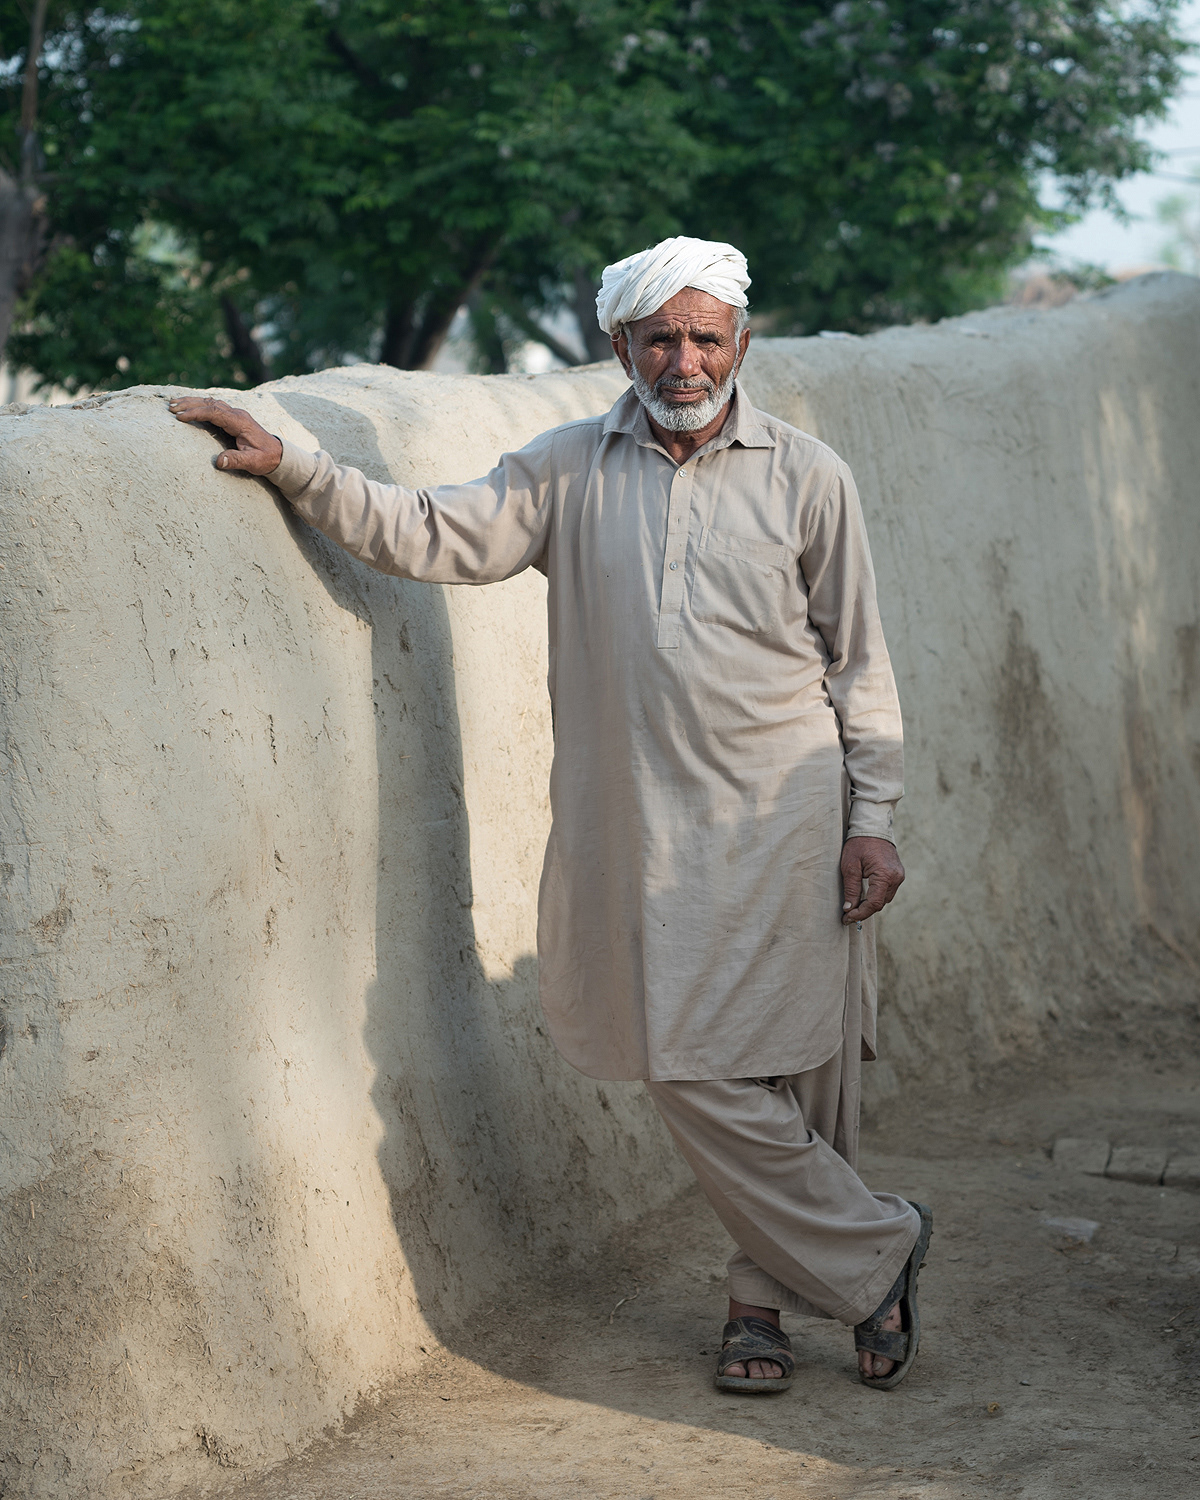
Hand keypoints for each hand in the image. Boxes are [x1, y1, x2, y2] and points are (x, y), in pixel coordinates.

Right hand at [168, 396, 283, 475]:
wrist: (278, 454)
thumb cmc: (265, 458)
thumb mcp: (253, 463)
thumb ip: (237, 460)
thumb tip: (219, 461)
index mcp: (240, 421)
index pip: (214, 412)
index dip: (196, 413)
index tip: (180, 417)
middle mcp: (237, 414)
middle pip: (210, 403)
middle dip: (189, 404)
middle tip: (171, 407)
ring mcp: (235, 413)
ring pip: (211, 402)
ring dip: (192, 402)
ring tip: (174, 404)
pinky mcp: (233, 417)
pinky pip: (214, 406)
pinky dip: (200, 404)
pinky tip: (189, 406)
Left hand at [841, 837, 903, 924]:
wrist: (873, 828)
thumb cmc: (859, 844)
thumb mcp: (849, 865)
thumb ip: (851, 888)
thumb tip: (849, 908)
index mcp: (885, 875)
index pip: (874, 903)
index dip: (860, 914)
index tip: (846, 918)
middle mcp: (896, 878)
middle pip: (880, 904)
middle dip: (863, 911)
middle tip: (846, 916)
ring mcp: (899, 877)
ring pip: (884, 899)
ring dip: (870, 905)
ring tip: (853, 908)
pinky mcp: (897, 875)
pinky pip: (887, 892)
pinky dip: (875, 897)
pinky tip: (863, 898)